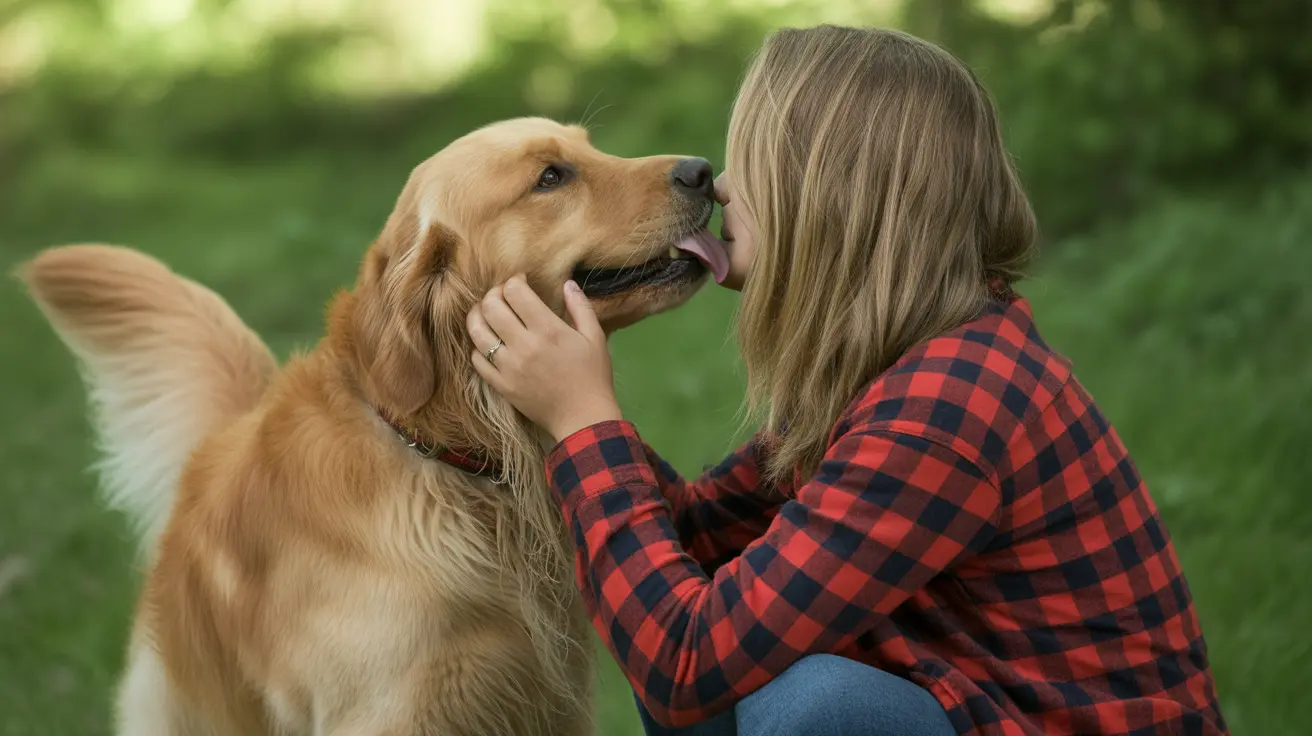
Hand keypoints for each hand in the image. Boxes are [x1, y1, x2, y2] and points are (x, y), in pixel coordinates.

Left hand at [466, 275, 622, 441]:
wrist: (583, 418)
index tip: (521, 282)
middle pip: (491, 306)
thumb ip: (580, 307)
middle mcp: (524, 345)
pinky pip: (477, 359)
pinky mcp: (500, 385)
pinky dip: (478, 346)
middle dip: (493, 293)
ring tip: (487, 314)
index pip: (515, 292)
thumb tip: (566, 283)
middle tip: (503, 296)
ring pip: (477, 331)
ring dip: (478, 315)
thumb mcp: (594, 337)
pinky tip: (489, 342)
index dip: (514, 281)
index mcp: (548, 330)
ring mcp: (508, 367)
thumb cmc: (592, 376)